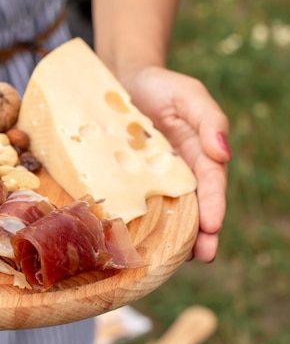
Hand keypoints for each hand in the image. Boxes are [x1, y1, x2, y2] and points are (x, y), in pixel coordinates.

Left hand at [120, 66, 230, 262]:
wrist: (120, 82)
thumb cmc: (159, 86)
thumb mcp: (188, 95)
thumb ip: (209, 119)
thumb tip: (223, 152)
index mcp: (198, 154)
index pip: (211, 184)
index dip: (214, 206)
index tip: (213, 228)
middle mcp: (178, 172)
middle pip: (193, 207)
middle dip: (200, 233)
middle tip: (203, 256)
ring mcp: (152, 179)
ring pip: (164, 212)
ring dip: (170, 237)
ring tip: (172, 261)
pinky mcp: (127, 180)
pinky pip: (133, 203)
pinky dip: (138, 223)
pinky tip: (134, 242)